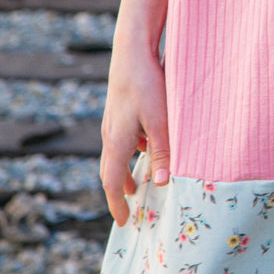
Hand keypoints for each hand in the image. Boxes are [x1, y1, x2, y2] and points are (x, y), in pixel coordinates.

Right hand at [99, 43, 170, 226]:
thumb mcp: (161, 121)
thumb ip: (163, 152)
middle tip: (129, 209)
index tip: (126, 222)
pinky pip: (122, 141)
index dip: (117, 205)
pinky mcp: (119, 111)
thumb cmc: (148, 84)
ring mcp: (112, 122)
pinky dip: (130, 153)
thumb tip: (162, 184)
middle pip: (110, 171)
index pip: (112, 183)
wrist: (132, 51)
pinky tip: (146, 149)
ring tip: (137, 185)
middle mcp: (110, 134)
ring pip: (116, 155)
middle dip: (119, 192)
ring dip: (125, 172)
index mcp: (117, 141)